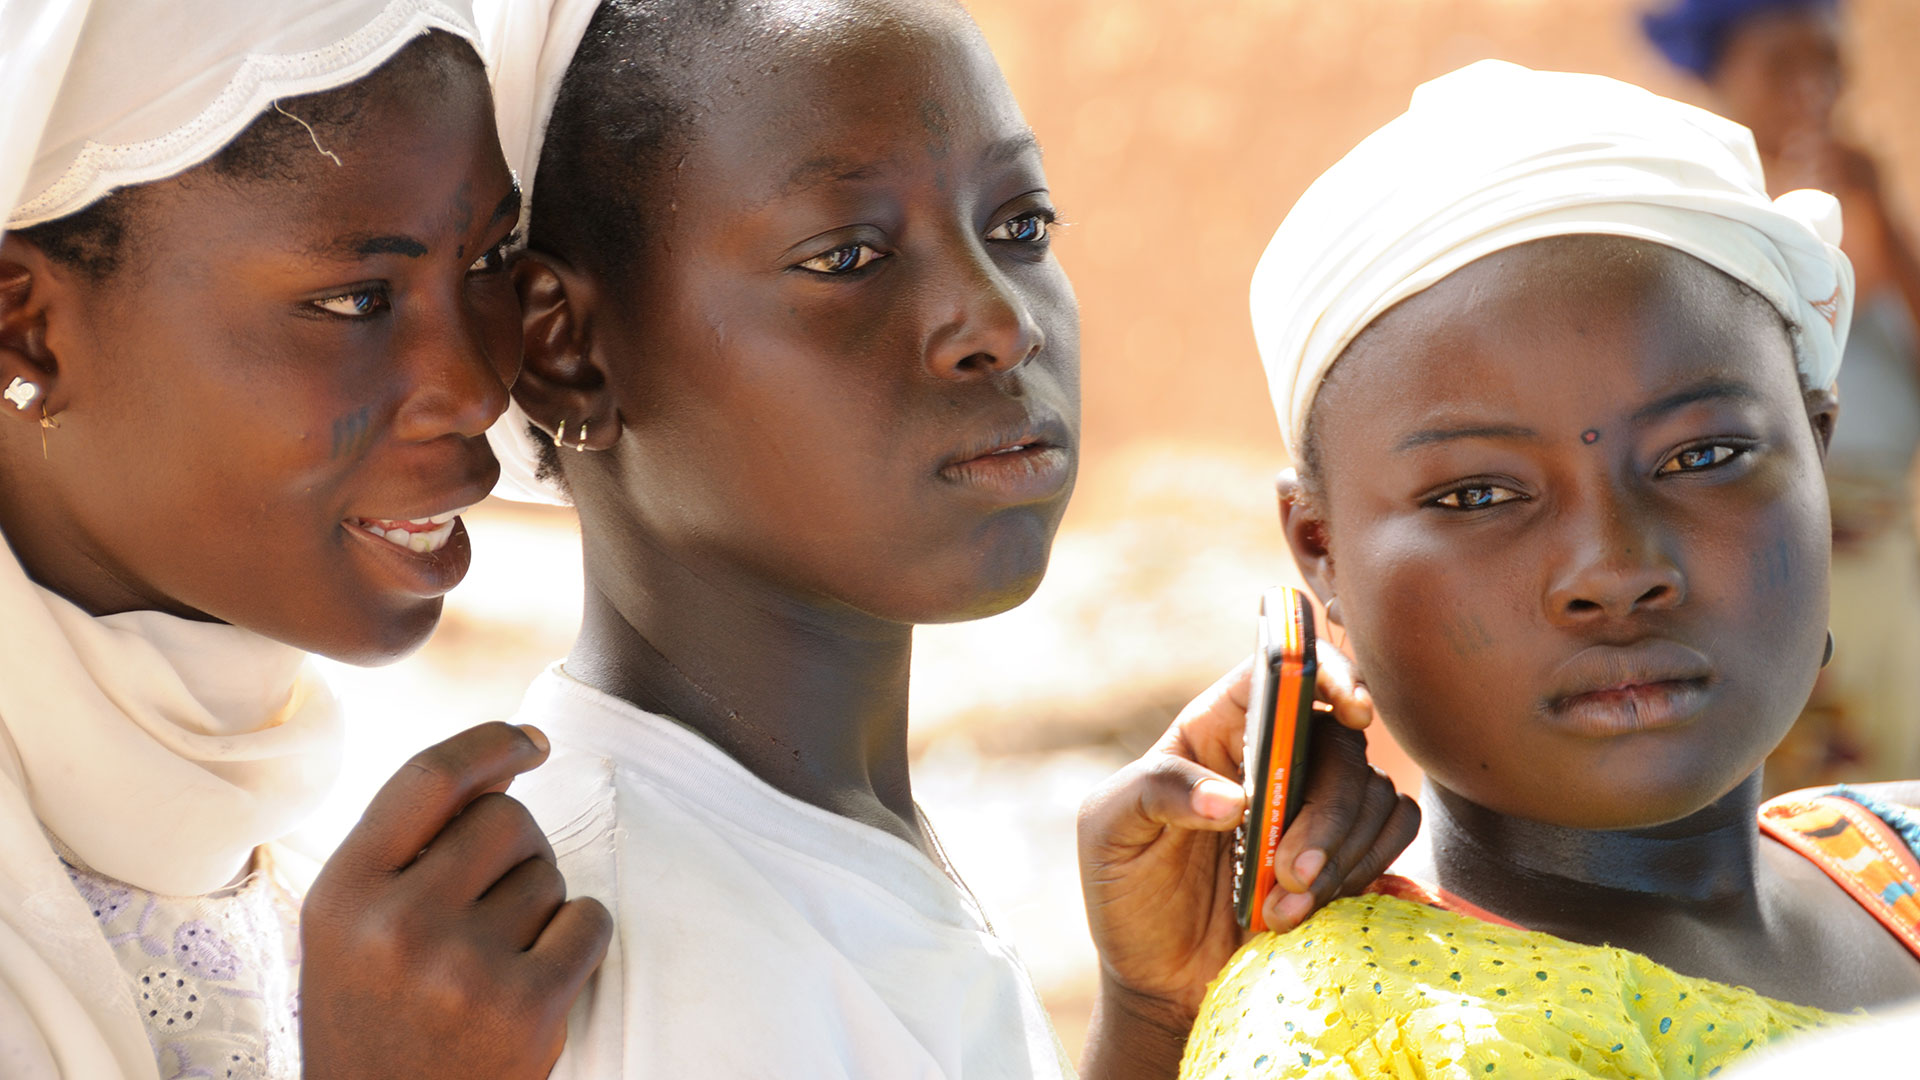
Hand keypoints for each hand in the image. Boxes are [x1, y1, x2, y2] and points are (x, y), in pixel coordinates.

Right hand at [300, 722, 612, 1078]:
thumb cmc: (377, 1017)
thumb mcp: (352, 929)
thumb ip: (407, 848)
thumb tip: (505, 766)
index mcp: (344, 894)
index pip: (429, 778)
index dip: (489, 743)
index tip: (531, 741)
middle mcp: (398, 925)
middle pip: (505, 818)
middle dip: (518, 846)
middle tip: (495, 901)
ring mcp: (463, 968)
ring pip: (548, 874)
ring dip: (540, 904)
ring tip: (497, 958)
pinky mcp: (525, 1008)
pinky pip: (589, 920)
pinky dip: (580, 936)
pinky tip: (542, 973)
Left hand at [1078, 648, 1417, 1022]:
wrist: (1159, 977)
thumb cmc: (1126, 890)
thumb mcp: (1109, 830)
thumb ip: (1156, 792)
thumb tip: (1232, 798)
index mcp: (1215, 728)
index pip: (1278, 672)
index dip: (1323, 671)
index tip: (1352, 707)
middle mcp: (1273, 755)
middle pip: (1338, 741)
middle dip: (1328, 810)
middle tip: (1290, 870)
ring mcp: (1313, 802)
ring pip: (1372, 791)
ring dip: (1341, 853)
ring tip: (1283, 908)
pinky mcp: (1343, 851)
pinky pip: (1392, 830)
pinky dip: (1366, 866)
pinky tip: (1312, 908)